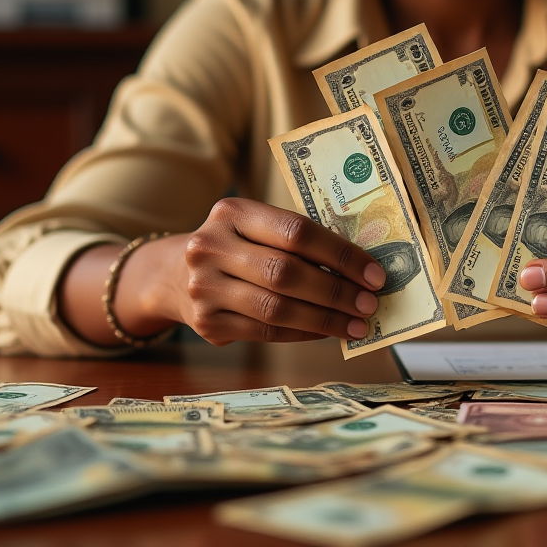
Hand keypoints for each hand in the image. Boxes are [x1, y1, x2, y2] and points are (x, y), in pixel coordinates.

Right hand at [176, 197, 386, 344]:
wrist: (173, 274)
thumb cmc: (237, 245)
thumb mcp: (256, 227)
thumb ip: (297, 240)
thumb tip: (360, 268)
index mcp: (232, 212)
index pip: (296, 231)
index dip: (340, 254)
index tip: (374, 273)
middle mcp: (211, 246)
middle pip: (286, 273)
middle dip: (336, 291)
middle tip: (369, 303)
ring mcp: (205, 288)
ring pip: (277, 309)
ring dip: (324, 319)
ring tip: (356, 324)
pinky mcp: (206, 324)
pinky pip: (266, 332)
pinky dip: (303, 333)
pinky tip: (326, 331)